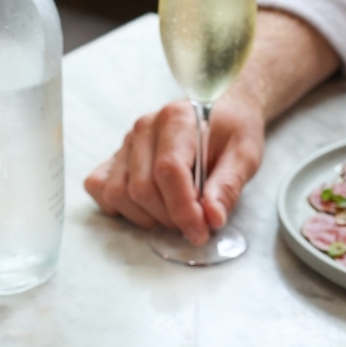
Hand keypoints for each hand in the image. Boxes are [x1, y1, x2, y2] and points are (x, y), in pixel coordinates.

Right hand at [84, 93, 264, 244]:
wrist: (220, 114)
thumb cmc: (231, 133)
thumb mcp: (245, 155)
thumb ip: (228, 185)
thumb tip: (212, 218)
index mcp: (177, 119)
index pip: (168, 171)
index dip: (183, 209)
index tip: (200, 232)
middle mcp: (144, 128)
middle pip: (141, 189)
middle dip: (168, 218)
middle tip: (193, 226)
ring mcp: (125, 144)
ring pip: (118, 194)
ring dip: (146, 218)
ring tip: (173, 215)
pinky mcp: (115, 160)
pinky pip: (100, 189)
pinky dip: (120, 208)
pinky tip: (147, 209)